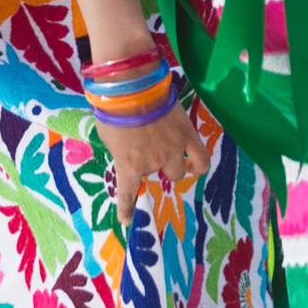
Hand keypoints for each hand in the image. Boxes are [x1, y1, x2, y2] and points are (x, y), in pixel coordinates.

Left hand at [94, 104, 213, 229]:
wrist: (133, 86)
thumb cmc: (112, 109)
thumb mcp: (106, 135)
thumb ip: (117, 149)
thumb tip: (124, 150)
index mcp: (129, 165)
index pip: (128, 193)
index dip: (127, 209)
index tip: (127, 220)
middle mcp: (153, 163)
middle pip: (157, 175)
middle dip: (152, 165)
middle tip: (147, 149)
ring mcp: (173, 151)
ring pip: (178, 171)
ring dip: (172, 165)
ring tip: (167, 151)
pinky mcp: (188, 136)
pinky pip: (201, 160)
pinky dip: (199, 166)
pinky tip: (195, 167)